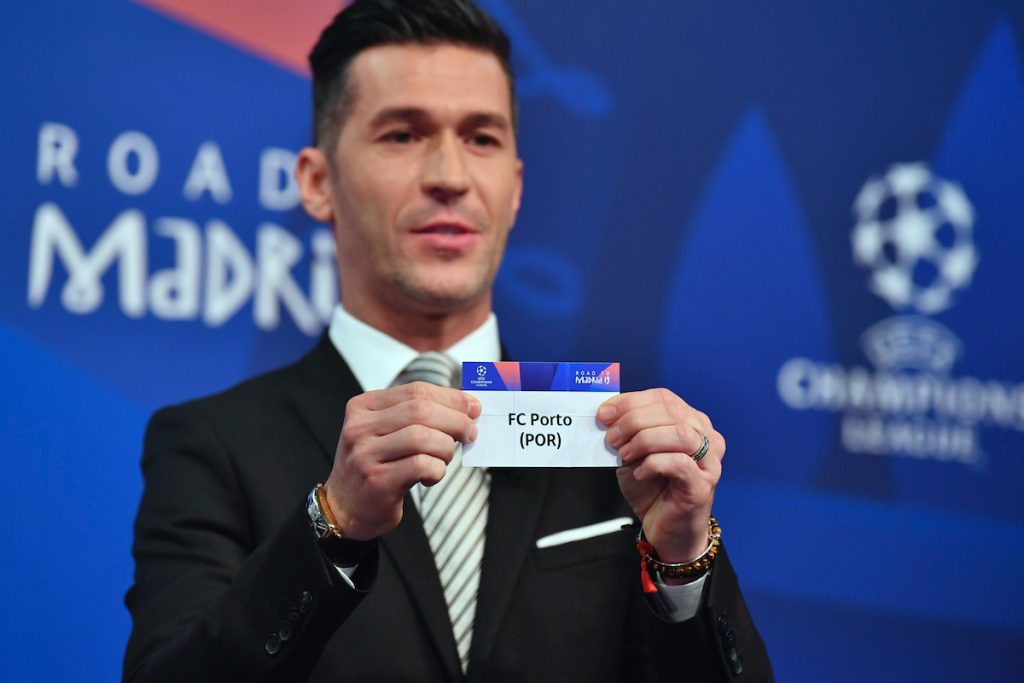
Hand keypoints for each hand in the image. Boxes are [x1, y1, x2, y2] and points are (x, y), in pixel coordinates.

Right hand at [323, 382, 480, 539]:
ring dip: (446, 447)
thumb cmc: (373, 466)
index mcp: (363, 407)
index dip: (450, 398)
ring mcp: (366, 454)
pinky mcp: (378, 481)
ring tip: (445, 458)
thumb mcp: (385, 431)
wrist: (345, 508)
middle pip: (421, 410)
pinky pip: (421, 465)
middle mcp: (360, 427)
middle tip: (470, 433)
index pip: (415, 391)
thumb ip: (417, 416)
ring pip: (423, 437)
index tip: (472, 407)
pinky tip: (432, 476)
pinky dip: (437, 470)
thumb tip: (466, 406)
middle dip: (456, 420)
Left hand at [599, 388, 723, 562]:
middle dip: (633, 420)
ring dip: (644, 440)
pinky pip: (680, 463)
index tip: (605, 413)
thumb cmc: (652, 489)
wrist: (666, 530)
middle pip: (671, 411)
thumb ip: (626, 432)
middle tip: (612, 437)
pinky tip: (640, 473)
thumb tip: (606, 415)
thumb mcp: (633, 453)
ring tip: (625, 455)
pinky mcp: (703, 485)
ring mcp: (709, 461)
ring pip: (680, 433)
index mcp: (691, 422)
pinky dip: (653, 464)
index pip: (663, 397)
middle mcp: (706, 437)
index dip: (631, 402)